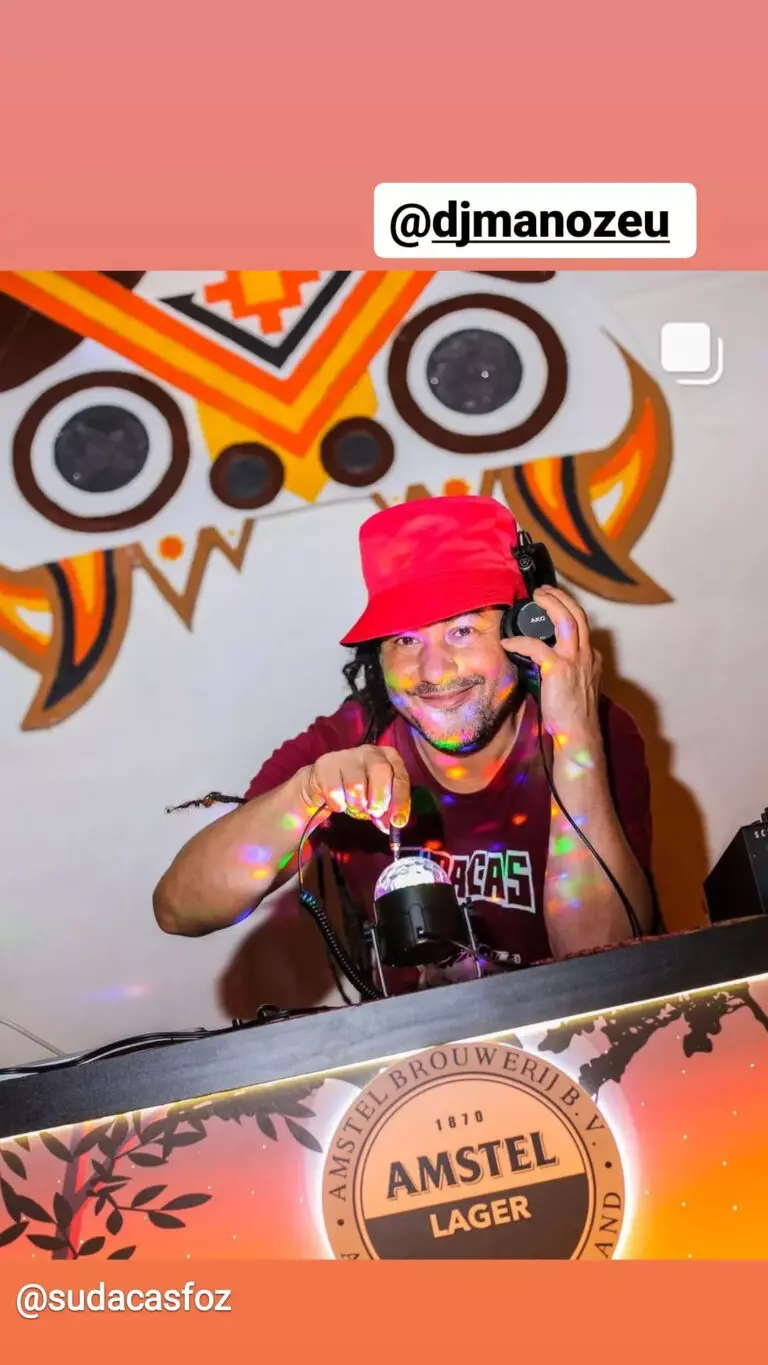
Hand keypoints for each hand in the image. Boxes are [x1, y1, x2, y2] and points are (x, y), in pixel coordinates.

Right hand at [299, 745, 410, 830]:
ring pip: (356, 784)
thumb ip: (387, 811)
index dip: (400, 800)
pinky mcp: (326, 765)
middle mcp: (370, 752)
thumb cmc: (358, 790)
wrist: (324, 784)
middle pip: (381, 771)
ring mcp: (347, 756)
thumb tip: (393, 825)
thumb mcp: (377, 799)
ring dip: (356, 804)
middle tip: (374, 812)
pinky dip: (338, 804)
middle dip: (379, 798)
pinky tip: (338, 802)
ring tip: (354, 805)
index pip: (400, 777)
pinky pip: (335, 791)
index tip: (398, 821)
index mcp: (388, 757)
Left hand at [502, 586, 601, 741]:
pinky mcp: (558, 669)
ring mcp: (575, 660)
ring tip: (536, 597)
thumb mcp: (576, 686)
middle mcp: (587, 655)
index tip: (553, 604)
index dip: (568, 611)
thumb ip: (566, 670)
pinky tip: (508, 642)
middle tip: (543, 591)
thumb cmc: (572, 715)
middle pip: (578, 614)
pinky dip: (520, 642)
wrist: (578, 734)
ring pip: (566, 619)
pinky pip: (536, 646)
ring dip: (550, 604)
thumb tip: (542, 661)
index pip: (582, 627)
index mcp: (591, 658)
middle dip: (561, 597)